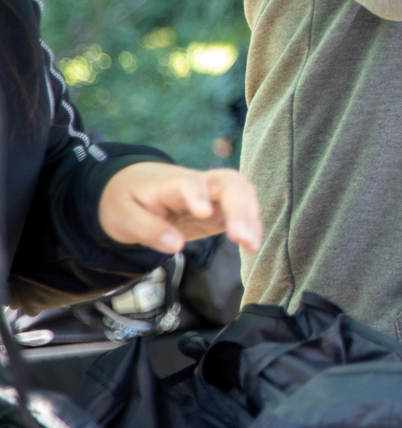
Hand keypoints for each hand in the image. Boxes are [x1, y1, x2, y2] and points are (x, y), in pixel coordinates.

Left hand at [99, 163, 260, 254]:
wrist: (134, 187)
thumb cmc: (127, 200)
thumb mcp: (123, 218)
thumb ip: (148, 230)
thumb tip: (176, 245)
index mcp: (170, 182)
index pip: (190, 182)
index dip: (198, 194)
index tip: (203, 213)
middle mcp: (199, 183)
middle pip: (229, 184)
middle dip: (239, 208)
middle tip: (241, 238)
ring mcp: (213, 193)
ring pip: (243, 192)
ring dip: (251, 217)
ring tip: (252, 245)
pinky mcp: (221, 207)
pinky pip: (244, 208)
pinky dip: (252, 224)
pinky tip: (252, 244)